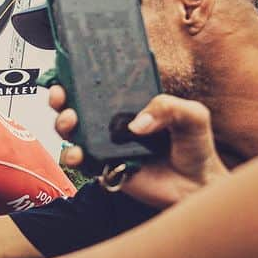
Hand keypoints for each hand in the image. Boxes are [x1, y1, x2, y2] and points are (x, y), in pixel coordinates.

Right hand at [50, 87, 228, 207]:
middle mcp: (114, 123)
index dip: (80, 78)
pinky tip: (78, 154)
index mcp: (132, 104)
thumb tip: (136, 125)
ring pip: (74, 132)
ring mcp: (106, 145)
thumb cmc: (195, 146)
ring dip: (63, 125)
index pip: (103, 87)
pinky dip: (73, 156)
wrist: (197, 185)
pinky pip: (82, 161)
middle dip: (62, 99)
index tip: (68, 71)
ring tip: (69, 122)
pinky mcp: (104, 168)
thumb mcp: (192, 115)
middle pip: (79, 107)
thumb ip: (168, 108)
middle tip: (61, 96)